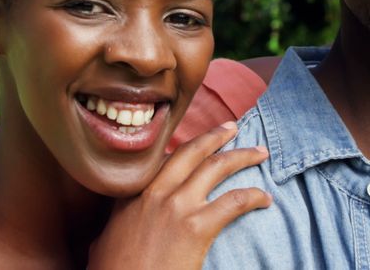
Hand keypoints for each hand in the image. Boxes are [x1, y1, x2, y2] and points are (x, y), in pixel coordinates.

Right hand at [88, 121, 271, 269]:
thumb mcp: (105, 240)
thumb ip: (117, 224)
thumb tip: (115, 230)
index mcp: (133, 194)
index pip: (162, 159)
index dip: (184, 148)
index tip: (199, 143)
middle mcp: (155, 192)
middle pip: (191, 152)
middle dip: (215, 136)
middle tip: (232, 128)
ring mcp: (176, 207)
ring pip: (216, 167)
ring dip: (241, 156)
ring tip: (259, 152)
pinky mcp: (196, 227)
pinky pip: (234, 202)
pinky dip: (253, 196)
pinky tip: (264, 198)